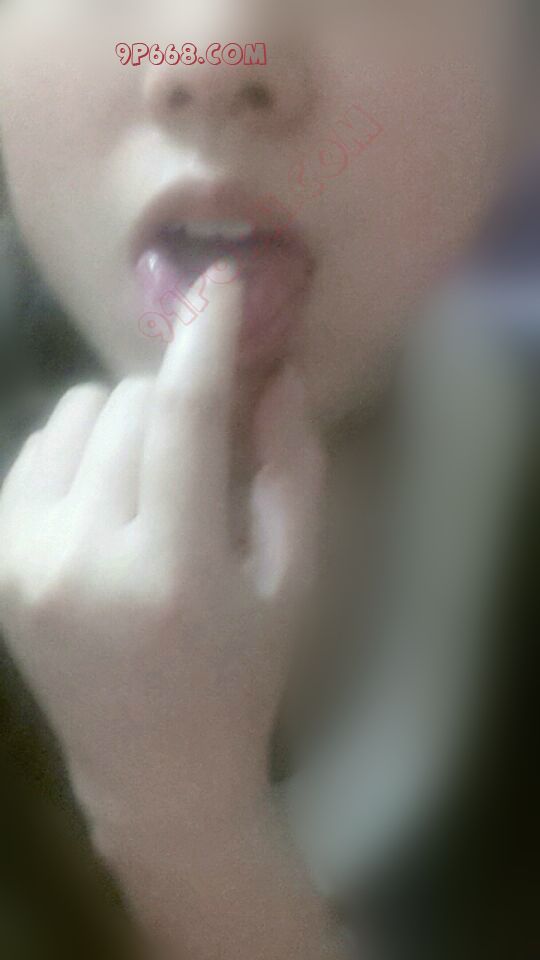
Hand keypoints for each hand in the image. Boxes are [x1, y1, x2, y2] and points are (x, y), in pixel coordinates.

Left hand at [0, 277, 324, 837]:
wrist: (154, 769)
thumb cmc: (241, 676)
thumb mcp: (295, 580)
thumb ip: (291, 471)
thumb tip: (273, 373)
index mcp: (170, 571)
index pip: (180, 419)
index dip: (201, 340)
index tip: (217, 284)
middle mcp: (79, 559)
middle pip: (125, 406)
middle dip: (174, 401)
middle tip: (203, 447)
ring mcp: (24, 560)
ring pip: (73, 415)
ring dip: (123, 421)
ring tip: (152, 478)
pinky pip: (38, 448)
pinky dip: (80, 449)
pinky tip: (107, 497)